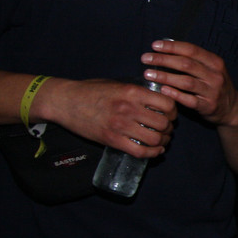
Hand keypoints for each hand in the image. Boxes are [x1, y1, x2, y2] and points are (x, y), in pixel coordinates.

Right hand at [48, 78, 176, 156]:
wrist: (64, 101)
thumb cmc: (91, 90)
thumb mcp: (117, 84)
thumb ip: (137, 92)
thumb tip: (157, 100)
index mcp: (133, 92)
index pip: (167, 104)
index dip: (173, 111)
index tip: (170, 115)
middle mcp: (129, 108)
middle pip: (164, 123)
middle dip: (169, 128)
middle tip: (166, 129)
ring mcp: (120, 125)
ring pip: (154, 139)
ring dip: (162, 142)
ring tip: (161, 140)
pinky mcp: (111, 140)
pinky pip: (139, 151)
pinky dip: (151, 154)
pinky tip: (154, 151)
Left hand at [141, 40, 237, 126]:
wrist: (231, 108)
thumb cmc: (215, 85)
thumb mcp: (211, 69)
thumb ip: (193, 60)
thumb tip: (166, 48)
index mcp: (215, 62)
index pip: (191, 50)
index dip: (172, 47)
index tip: (154, 45)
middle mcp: (215, 75)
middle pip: (186, 64)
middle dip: (163, 60)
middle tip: (145, 58)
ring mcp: (212, 91)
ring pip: (186, 81)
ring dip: (165, 77)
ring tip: (148, 74)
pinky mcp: (208, 105)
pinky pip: (189, 100)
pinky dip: (174, 94)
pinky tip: (162, 90)